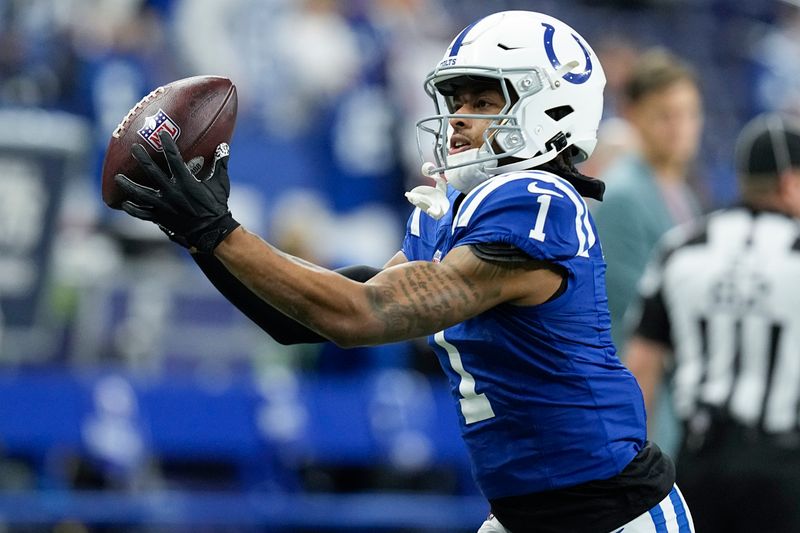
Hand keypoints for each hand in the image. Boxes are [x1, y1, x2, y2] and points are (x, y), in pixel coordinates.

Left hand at [114, 131, 239, 253]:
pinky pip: (143, 213)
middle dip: (142, 158)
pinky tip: (124, 203)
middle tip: (134, 148)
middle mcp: (172, 193)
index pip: (174, 158)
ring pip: (141, 194)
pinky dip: (132, 209)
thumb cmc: (217, 207)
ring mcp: (164, 206)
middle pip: (152, 172)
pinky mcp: (161, 218)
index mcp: (186, 182)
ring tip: (118, 177)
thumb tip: (223, 146)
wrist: (212, 232)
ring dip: (128, 185)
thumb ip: (220, 164)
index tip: (162, 135)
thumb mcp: (221, 184)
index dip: (167, 145)